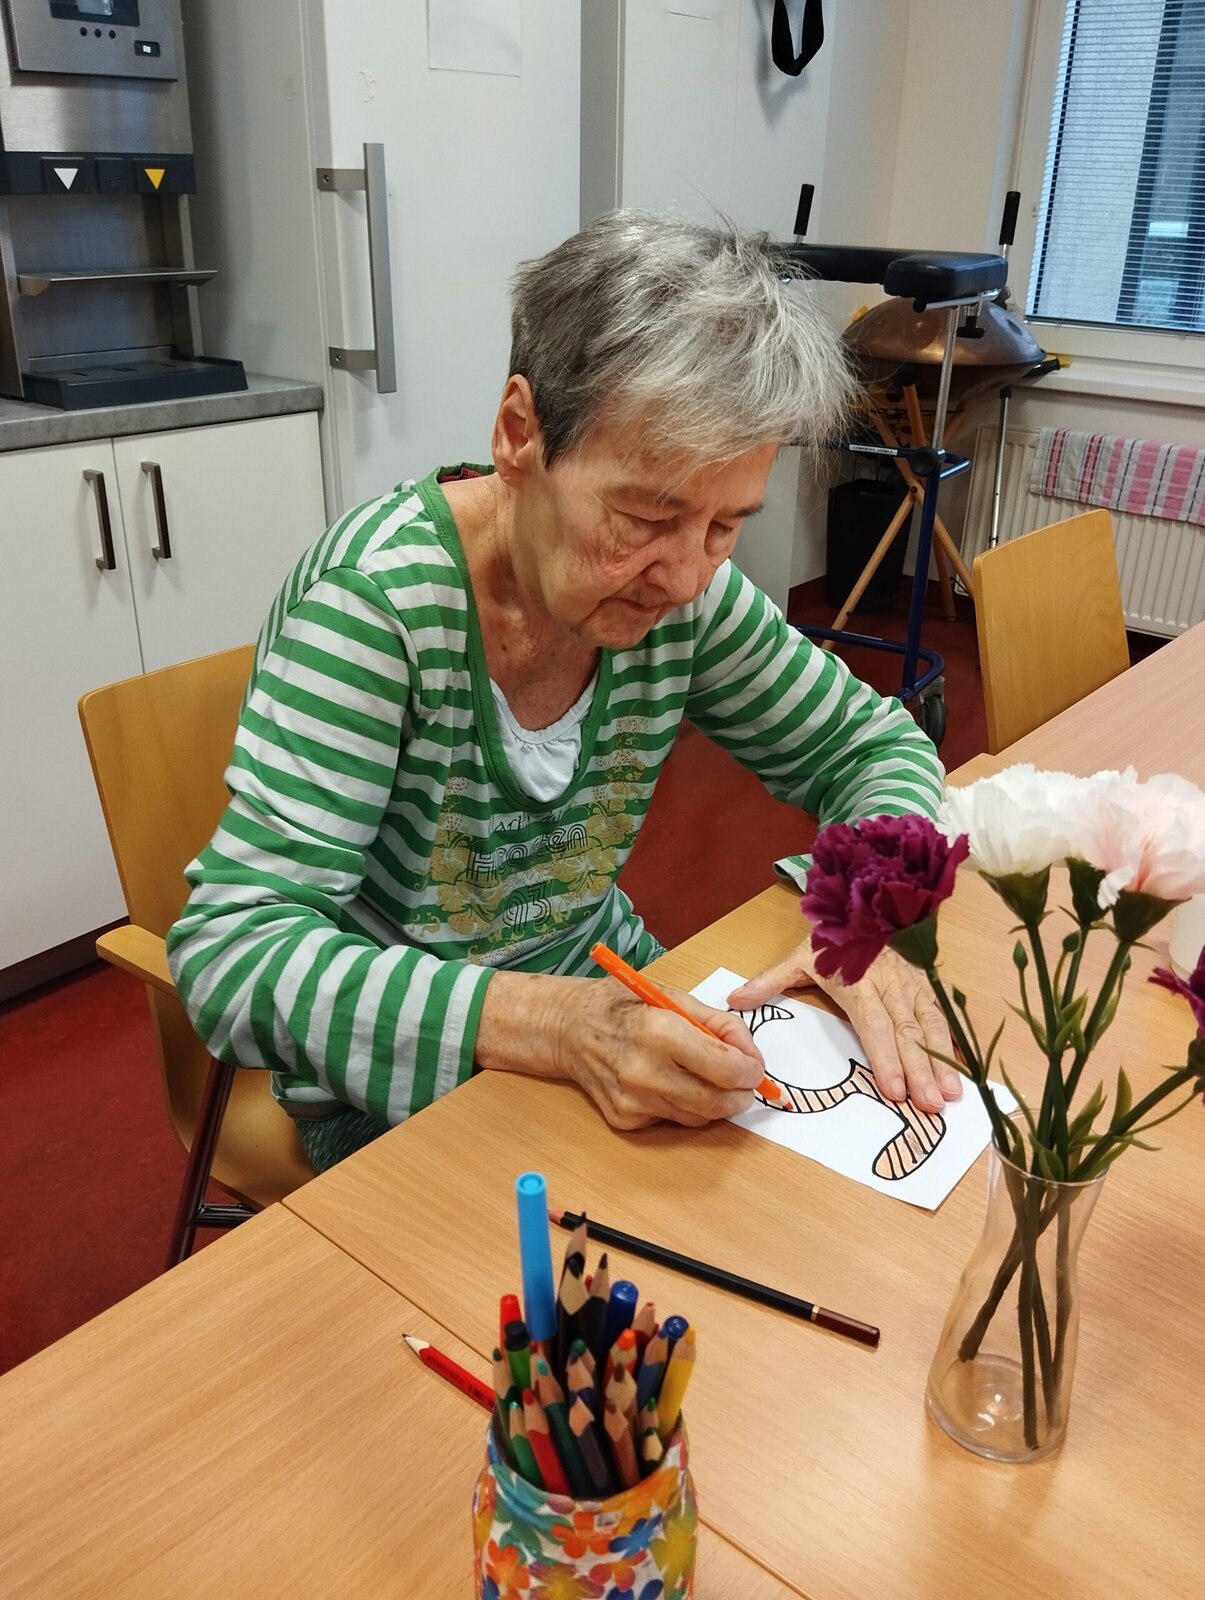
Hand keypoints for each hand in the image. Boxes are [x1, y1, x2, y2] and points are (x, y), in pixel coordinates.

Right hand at [555, 977, 765, 1130]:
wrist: (568, 1028)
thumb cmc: (623, 1005)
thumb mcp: (674, 997)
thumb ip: (720, 1025)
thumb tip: (752, 1056)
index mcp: (660, 1032)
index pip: (725, 1069)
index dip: (750, 1072)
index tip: (754, 1068)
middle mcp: (645, 1071)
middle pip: (716, 1103)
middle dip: (740, 1095)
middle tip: (744, 1084)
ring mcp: (633, 1101)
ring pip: (698, 1117)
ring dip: (714, 1102)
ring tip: (707, 1078)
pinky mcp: (625, 1119)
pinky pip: (672, 1120)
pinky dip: (683, 1106)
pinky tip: (668, 1083)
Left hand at [727, 937, 960, 1113]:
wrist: (870, 896)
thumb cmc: (835, 934)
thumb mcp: (800, 956)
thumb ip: (770, 981)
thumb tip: (735, 1000)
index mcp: (859, 983)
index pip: (874, 1025)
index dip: (885, 1058)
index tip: (895, 1089)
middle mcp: (891, 987)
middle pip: (907, 1033)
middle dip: (920, 1070)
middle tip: (931, 1105)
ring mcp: (913, 985)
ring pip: (929, 1027)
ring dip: (941, 1062)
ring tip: (950, 1095)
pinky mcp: (927, 983)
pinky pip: (942, 1015)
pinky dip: (954, 1043)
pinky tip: (962, 1069)